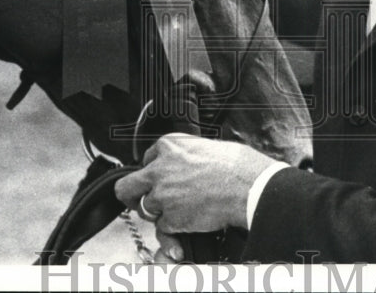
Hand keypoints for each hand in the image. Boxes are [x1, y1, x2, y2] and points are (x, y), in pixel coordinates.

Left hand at [114, 134, 278, 235]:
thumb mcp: (206, 146)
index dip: (153, 172)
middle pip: (127, 186)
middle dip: (133, 195)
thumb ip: (186, 155)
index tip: (159, 179)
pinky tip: (189, 222)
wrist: (248, 186)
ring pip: (146, 209)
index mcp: (169, 145)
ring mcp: (162, 195)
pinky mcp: (170, 218)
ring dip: (160, 212)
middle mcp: (159, 169)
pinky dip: (173, 229)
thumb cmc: (236, 165)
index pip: (146, 160)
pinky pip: (163, 227)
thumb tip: (186, 164)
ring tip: (179, 211)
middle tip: (142, 201)